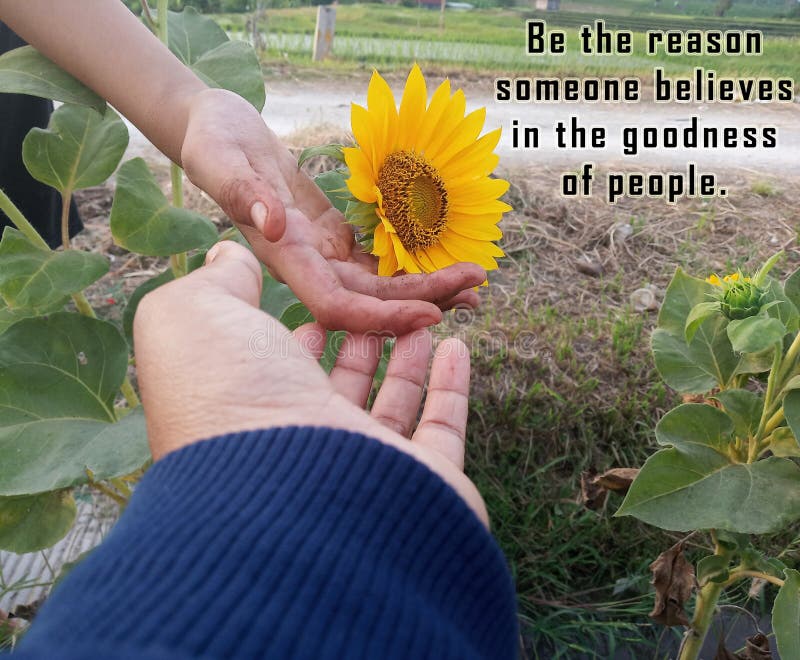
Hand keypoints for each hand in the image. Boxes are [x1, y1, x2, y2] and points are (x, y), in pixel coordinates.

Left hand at [133, 240, 487, 523]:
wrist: (292, 489)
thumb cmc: (230, 395)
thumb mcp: (194, 317)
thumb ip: (215, 282)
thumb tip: (227, 255)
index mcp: (248, 415)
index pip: (280, 374)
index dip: (303, 338)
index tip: (324, 312)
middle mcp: (302, 448)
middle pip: (340, 389)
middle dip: (362, 344)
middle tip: (382, 313)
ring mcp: (363, 470)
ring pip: (390, 409)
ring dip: (408, 359)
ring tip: (425, 319)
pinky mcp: (422, 484)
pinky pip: (442, 429)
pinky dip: (451, 387)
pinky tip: (457, 348)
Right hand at [180, 88, 485, 335]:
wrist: (217, 131)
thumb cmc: (213, 138)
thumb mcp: (220, 156)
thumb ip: (242, 191)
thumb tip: (275, 223)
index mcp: (283, 256)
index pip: (334, 305)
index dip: (381, 317)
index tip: (431, 312)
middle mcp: (306, 266)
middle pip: (370, 302)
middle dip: (424, 297)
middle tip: (477, 285)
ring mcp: (321, 254)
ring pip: (379, 286)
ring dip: (426, 285)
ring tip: (475, 279)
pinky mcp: (333, 237)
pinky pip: (377, 262)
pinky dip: (410, 265)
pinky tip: (445, 260)